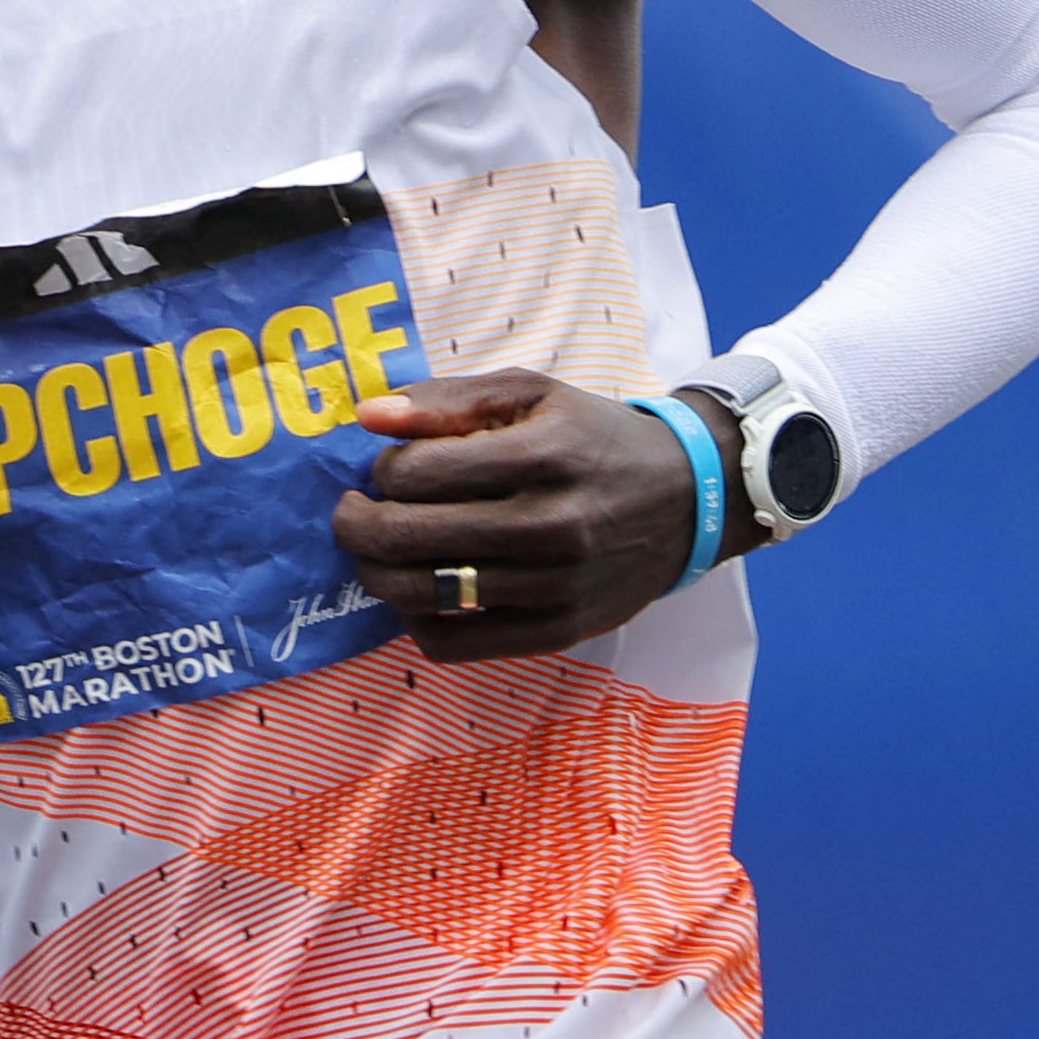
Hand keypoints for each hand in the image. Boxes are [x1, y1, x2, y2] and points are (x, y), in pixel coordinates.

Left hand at [331, 373, 741, 664]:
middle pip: (406, 537)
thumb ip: (447, 400)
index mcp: (540, 456)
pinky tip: (422, 593)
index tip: (391, 467)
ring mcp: (554, 586)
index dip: (383, 469)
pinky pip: (454, 645)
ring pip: (420, 595)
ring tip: (379, 550)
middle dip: (356, 523)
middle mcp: (549, 525)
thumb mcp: (531, 394)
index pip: (414, 474)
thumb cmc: (593, 438)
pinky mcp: (557, 630)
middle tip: (352, 512)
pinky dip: (418, 622)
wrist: (687, 497)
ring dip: (376, 572)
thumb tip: (367, 417)